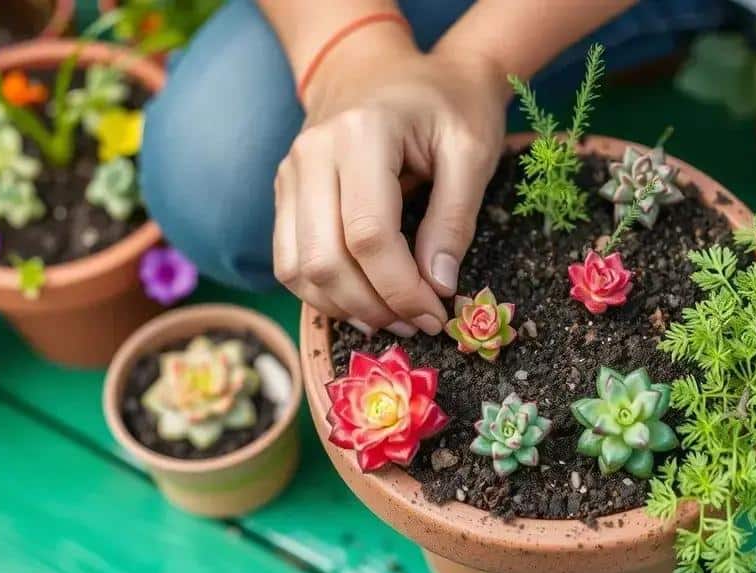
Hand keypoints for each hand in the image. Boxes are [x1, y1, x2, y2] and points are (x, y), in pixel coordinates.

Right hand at [273, 29, 509, 336]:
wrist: (385, 65)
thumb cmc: (443, 103)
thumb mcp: (471, 150)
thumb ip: (456, 219)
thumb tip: (439, 288)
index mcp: (362, 133)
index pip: (369, 235)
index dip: (402, 288)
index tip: (437, 313)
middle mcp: (312, 153)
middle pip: (324, 260)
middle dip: (374, 306)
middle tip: (418, 323)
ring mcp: (289, 172)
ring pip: (297, 268)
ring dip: (344, 308)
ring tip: (393, 318)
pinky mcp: (284, 191)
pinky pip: (288, 260)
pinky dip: (322, 293)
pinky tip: (362, 303)